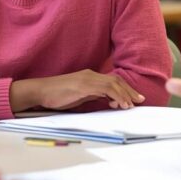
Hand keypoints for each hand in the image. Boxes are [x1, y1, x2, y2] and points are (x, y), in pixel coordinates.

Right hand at [12, 70, 145, 111]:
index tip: (133, 99)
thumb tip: (106, 101)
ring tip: (132, 104)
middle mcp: (91, 75)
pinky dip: (116, 96)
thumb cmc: (56, 95)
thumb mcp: (78, 96)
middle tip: (140, 100)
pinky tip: (121, 104)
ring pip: (113, 84)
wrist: (40, 91)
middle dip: (129, 91)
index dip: (125, 89)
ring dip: (125, 94)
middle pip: (116, 81)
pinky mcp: (84, 85)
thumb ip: (92, 95)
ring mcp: (87, 79)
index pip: (112, 81)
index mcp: (89, 77)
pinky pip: (105, 89)